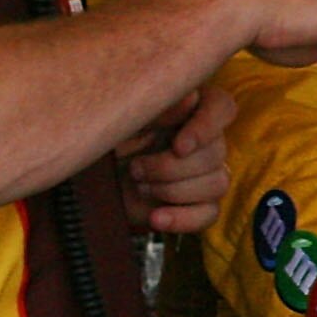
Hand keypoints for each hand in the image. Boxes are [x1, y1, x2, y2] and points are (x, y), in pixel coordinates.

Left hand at [117, 87, 234, 234]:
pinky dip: (182, 218)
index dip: (206, 128)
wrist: (94, 182)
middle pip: (216, 152)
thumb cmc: (109, 143)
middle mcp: (204, 140)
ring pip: (217, 183)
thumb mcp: (127, 122)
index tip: (179, 146)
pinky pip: (209, 214)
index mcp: (191, 110)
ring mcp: (206, 174)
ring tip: (140, 188)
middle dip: (170, 167)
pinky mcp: (199, 205)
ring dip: (172, 190)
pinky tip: (156, 218)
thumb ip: (159, 109)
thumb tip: (191, 97)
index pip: (222, 109)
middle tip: (135, 169)